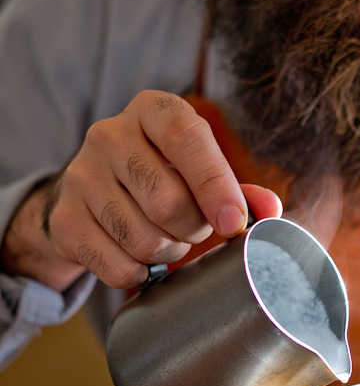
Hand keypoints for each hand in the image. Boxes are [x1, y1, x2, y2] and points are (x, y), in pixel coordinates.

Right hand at [1, 91, 281, 290]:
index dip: (215, 184)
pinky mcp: (64, 219)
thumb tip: (269, 210)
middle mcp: (110, 134)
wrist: (91, 195)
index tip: (234, 224)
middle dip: (193, 229)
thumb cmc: (161, 177)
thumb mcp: (199, 170)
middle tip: (194, 229)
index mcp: (152, 110)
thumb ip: (238, 189)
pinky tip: (140, 259)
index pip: (186, 137)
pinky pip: (117, 265)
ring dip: (168, 253)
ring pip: (143, 239)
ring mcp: (80, 175)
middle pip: (167, 201)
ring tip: (167, 239)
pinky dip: (139, 274)